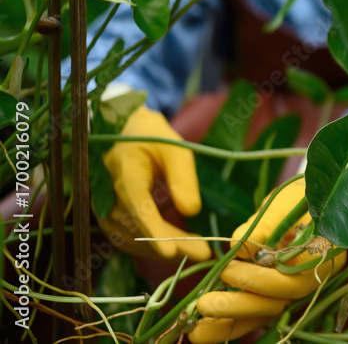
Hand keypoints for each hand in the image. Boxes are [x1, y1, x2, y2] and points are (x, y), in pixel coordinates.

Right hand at [97, 106, 209, 261]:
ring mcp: (103, 207)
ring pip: (130, 237)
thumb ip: (183, 178)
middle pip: (136, 226)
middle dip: (170, 243)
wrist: (125, 133)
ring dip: (162, 249)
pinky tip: (176, 248)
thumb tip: (191, 211)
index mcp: (124, 169)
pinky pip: (126, 238)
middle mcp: (107, 192)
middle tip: (204, 254)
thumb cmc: (154, 138)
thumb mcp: (175, 149)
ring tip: (196, 251)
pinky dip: (150, 247)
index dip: (152, 229)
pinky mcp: (108, 216)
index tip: (170, 250)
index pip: (136, 203)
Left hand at [188, 180, 346, 343]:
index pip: (292, 281)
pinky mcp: (276, 292)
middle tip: (204, 305)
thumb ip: (266, 224)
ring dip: (230, 324)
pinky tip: (205, 330)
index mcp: (322, 257)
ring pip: (263, 313)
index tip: (229, 269)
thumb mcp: (286, 202)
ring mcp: (292, 289)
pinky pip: (255, 313)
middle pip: (276, 304)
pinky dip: (231, 323)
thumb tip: (238, 246)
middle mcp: (310, 280)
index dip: (259, 281)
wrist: (314, 198)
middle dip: (239, 307)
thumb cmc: (303, 195)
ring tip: (196, 332)